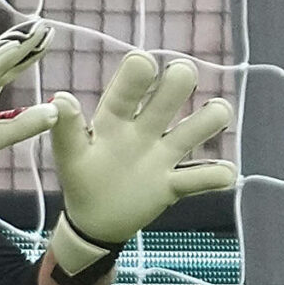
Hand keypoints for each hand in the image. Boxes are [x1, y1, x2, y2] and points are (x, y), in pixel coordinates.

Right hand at [0, 21, 60, 223]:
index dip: (31, 51)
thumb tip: (53, 113)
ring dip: (10, 45)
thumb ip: (22, 125)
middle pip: (3, 57)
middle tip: (45, 24)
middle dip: (23, 40)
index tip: (49, 34)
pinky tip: (11, 49)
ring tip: (32, 32)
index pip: (12, 66)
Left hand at [46, 51, 236, 278]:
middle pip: (171, 91)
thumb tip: (60, 99)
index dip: (139, 71)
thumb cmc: (82, 179)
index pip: (129, 85)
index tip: (144, 63)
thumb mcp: (70, 156)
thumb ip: (66, 131)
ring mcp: (163, 154)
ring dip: (211, 117)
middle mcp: (145, 128)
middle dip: (180, 78)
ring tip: (213, 116)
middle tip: (181, 77)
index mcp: (115, 118)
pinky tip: (223, 174)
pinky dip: (218, 175)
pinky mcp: (174, 184)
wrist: (95, 221)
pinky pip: (204, 177)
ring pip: (197, 127)